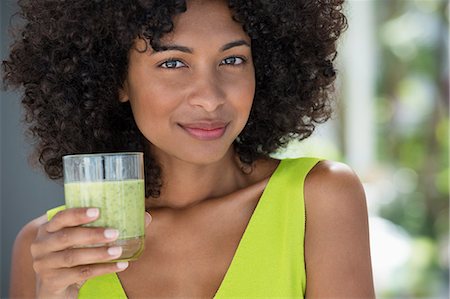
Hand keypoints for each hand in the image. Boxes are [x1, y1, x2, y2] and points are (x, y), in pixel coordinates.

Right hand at [30, 207, 150, 298]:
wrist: (54, 287)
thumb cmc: (72, 256)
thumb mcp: (83, 240)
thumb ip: (106, 226)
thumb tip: (145, 217)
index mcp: (49, 229)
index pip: (61, 217)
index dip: (78, 214)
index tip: (98, 211)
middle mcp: (42, 245)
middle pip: (67, 237)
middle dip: (93, 234)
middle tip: (114, 232)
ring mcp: (44, 264)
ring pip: (74, 257)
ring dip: (99, 253)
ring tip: (119, 250)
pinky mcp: (52, 281)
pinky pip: (81, 274)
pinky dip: (102, 269)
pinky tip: (120, 266)